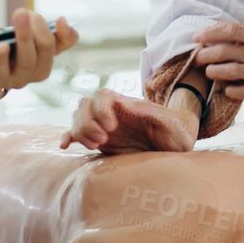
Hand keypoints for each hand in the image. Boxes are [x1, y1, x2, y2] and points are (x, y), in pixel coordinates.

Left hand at [0, 8, 77, 94]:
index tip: (56, 18)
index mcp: (41, 67)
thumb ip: (57, 36)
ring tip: (0, 44)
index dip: (53, 35)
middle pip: (29, 60)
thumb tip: (63, 21)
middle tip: (22, 12)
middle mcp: (23, 77)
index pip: (50, 52)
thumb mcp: (38, 43)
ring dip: (2, 58)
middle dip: (27, 36)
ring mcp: (0, 80)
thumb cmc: (17, 50)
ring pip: (4, 71)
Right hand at [58, 89, 195, 152]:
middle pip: (86, 106)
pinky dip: (70, 137)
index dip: (100, 110)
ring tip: (96, 146)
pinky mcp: (103, 141)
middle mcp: (113, 113)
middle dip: (87, 123)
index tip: (111, 127)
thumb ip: (150, 113)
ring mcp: (106, 126)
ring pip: (79, 118)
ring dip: (80, 131)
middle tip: (102, 141)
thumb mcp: (169, 122)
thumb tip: (127, 105)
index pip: (103, 96)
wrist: (178, 144)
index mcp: (128, 105)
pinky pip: (79, 134)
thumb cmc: (177, 131)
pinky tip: (65, 145)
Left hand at [192, 22, 243, 100]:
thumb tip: (207, 33)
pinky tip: (226, 88)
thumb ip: (235, 33)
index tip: (196, 38)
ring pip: (231, 71)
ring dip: (214, 71)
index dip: (209, 33)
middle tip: (197, 59)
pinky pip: (243, 91)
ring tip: (209, 71)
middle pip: (225, 52)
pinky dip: (231, 90)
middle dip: (205, 55)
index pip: (229, 30)